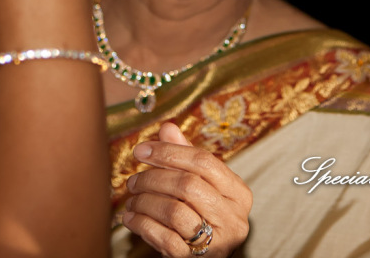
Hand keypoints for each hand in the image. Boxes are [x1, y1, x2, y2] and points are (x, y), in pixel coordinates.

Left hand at [122, 123, 251, 257]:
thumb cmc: (202, 214)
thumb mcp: (200, 184)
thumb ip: (185, 155)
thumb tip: (167, 127)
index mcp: (239, 192)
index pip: (204, 161)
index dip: (169, 152)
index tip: (141, 150)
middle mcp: (234, 217)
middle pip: (188, 185)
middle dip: (153, 178)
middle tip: (133, 180)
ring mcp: (219, 241)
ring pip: (174, 211)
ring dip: (145, 202)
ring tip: (131, 200)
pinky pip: (164, 238)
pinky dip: (142, 225)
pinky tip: (131, 219)